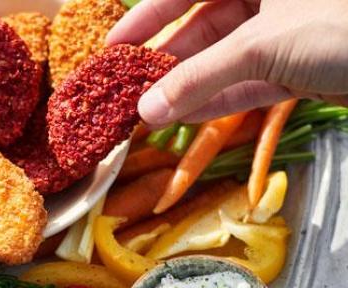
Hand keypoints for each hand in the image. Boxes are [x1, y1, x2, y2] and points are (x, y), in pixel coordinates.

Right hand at [107, 0, 347, 124]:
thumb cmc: (344, 23)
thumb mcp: (262, 44)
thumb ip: (200, 77)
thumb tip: (147, 108)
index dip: (148, 16)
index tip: (115, 47)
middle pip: (203, 25)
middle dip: (168, 60)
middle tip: (131, 88)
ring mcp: (287, 30)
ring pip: (226, 58)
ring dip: (190, 86)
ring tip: (151, 111)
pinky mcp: (303, 64)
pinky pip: (251, 81)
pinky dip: (220, 100)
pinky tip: (187, 117)